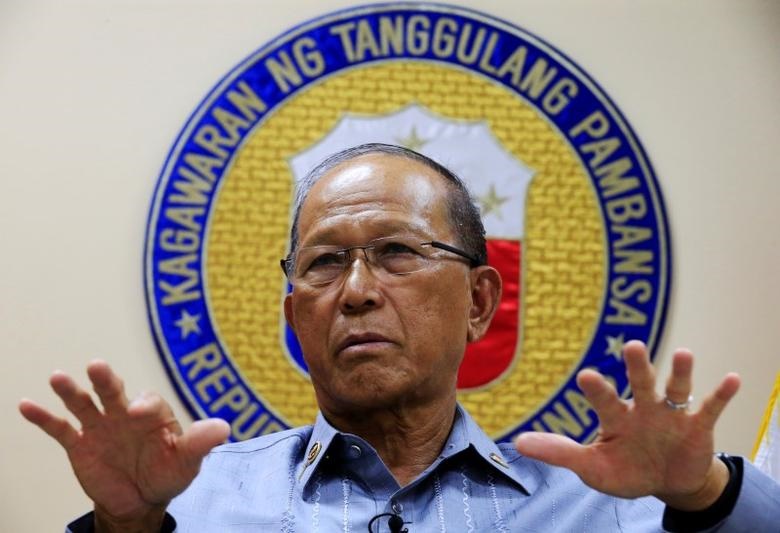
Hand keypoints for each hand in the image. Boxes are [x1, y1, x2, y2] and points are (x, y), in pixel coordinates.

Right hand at [19, 361, 229, 530]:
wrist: (141, 499)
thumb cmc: (168, 473)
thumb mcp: (187, 461)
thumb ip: (200, 443)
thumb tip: (224, 428)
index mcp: (153, 414)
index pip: (148, 402)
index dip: (143, 405)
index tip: (136, 413)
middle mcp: (123, 414)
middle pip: (113, 390)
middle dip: (106, 379)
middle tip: (98, 367)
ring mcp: (100, 427)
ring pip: (84, 403)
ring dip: (71, 390)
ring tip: (58, 377)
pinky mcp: (79, 444)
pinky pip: (60, 428)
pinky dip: (44, 417)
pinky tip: (26, 406)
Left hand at [514, 340, 740, 510]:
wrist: (666, 482)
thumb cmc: (625, 469)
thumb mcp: (592, 467)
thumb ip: (560, 453)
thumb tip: (518, 444)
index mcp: (615, 417)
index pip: (604, 399)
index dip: (597, 388)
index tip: (587, 375)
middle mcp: (643, 408)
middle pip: (640, 382)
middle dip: (638, 365)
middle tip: (633, 345)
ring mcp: (671, 414)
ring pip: (676, 388)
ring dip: (681, 371)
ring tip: (685, 353)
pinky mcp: (698, 426)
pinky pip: (711, 407)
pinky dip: (722, 394)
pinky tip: (732, 379)